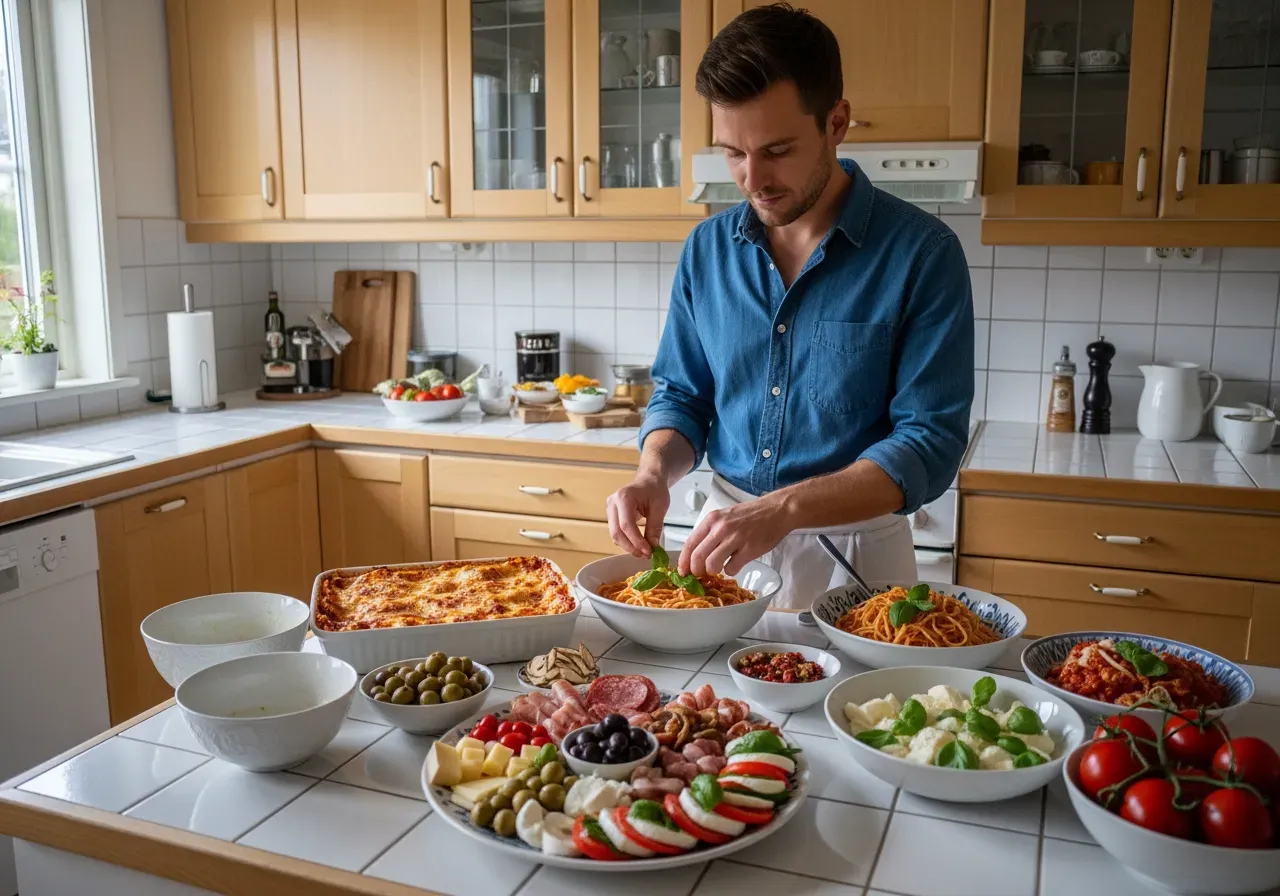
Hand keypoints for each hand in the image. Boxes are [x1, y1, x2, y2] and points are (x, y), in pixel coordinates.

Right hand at [607, 473, 669, 557]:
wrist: (649, 480)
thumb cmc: (655, 489)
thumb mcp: (659, 507)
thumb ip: (655, 527)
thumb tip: (652, 547)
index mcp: (624, 497)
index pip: (626, 525)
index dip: (636, 541)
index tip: (648, 552)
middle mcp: (612, 503)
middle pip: (617, 532)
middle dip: (631, 547)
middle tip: (646, 555)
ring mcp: (610, 509)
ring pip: (615, 535)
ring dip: (629, 546)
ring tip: (644, 552)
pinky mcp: (612, 516)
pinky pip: (617, 532)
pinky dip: (627, 541)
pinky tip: (638, 545)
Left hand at [678, 495, 793, 576]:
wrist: (775, 511)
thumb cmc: (749, 516)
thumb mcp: (724, 517)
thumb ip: (710, 533)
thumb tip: (696, 555)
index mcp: (712, 520)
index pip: (690, 544)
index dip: (683, 561)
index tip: (683, 572)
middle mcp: (721, 528)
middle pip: (698, 557)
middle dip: (696, 571)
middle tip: (702, 574)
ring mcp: (735, 538)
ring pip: (712, 564)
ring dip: (713, 571)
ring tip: (720, 568)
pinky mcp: (749, 549)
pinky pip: (732, 568)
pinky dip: (731, 571)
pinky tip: (736, 564)